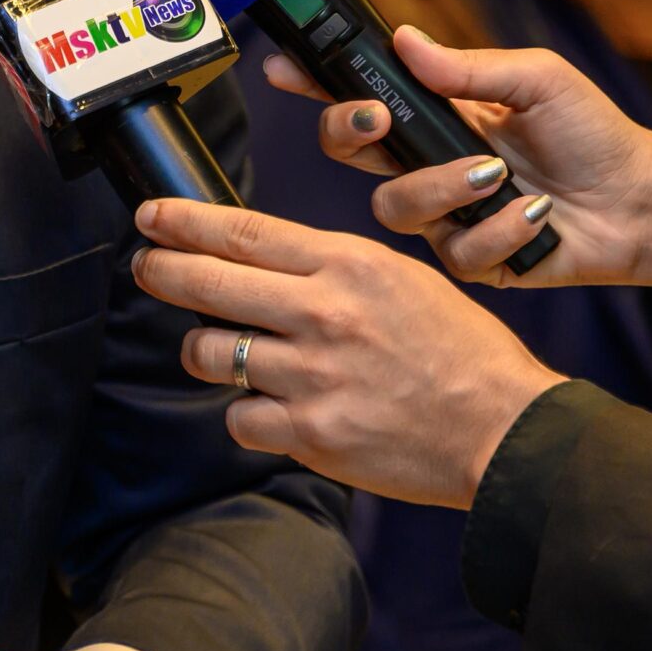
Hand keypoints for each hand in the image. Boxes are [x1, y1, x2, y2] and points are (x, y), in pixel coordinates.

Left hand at [133, 197, 561, 508]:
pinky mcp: (312, 433)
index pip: (240, 231)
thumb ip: (327, 267)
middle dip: (160, 271)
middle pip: (206, 282)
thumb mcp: (398, 278)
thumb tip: (256, 258)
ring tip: (218, 350)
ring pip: (209, 352)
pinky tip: (267, 408)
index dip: (181, 222)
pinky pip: (239, 418)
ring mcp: (312, 376)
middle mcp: (322, 313)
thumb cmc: (459, 350)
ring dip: (203, 350)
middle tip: (146, 267)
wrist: (506, 429)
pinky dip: (245, 414)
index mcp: (346, 264)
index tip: (150, 217)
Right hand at [274, 25, 651, 287]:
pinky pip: (456, 251)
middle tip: (378, 118)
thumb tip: (406, 39)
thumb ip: (470, 66)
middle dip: (347, 132)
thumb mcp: (537, 80)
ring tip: (498, 175)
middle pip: (346, 152)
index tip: (284, 67)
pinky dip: (502, 229)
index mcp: (434, 117)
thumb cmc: (593, 135)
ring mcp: (443, 217)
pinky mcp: (470, 262)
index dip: (313, 82)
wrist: (641, 202)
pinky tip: (537, 215)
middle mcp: (426, 166)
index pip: (357, 96)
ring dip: (443, 186)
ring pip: (392, 206)